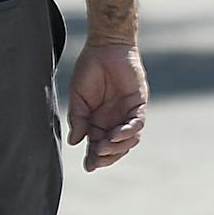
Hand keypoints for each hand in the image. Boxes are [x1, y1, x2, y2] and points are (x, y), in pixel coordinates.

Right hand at [66, 41, 146, 171]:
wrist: (104, 48)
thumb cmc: (88, 70)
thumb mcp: (78, 97)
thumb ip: (77, 119)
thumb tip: (75, 142)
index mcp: (97, 122)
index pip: (97, 145)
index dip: (94, 158)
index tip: (88, 166)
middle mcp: (113, 121)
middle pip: (115, 148)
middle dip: (107, 156)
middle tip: (97, 156)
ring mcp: (127, 113)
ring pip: (128, 140)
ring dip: (118, 146)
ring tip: (105, 145)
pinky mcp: (138, 104)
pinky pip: (137, 123)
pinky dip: (128, 131)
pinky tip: (117, 133)